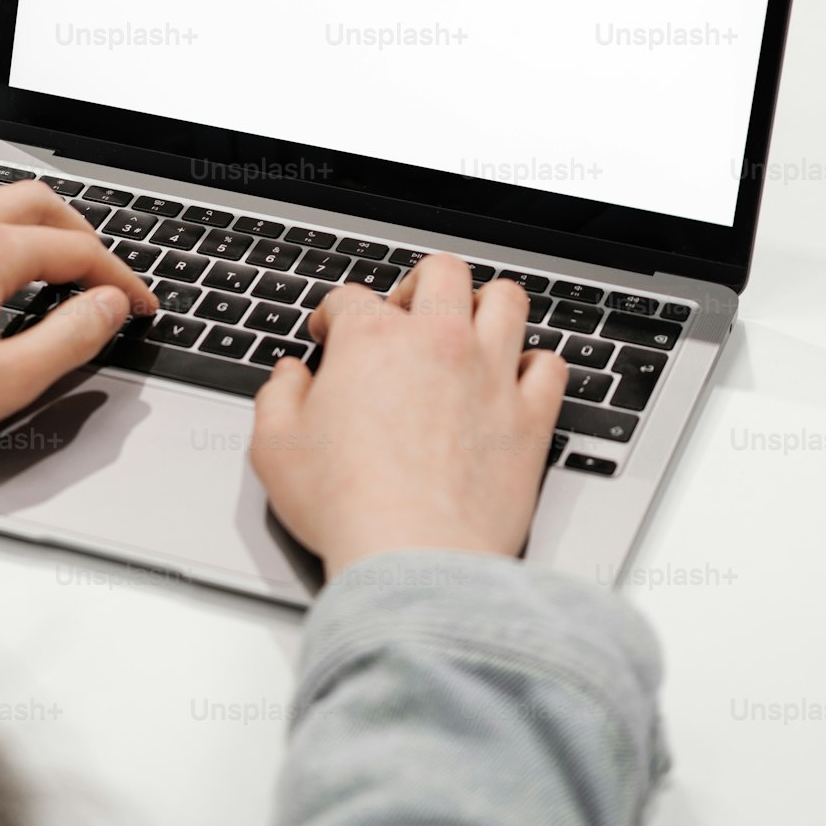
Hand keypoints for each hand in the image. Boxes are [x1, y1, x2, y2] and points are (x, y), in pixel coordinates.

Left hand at [0, 183, 156, 464]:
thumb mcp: (4, 382)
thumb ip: (70, 337)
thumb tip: (109, 306)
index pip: (77, 251)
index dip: (120, 278)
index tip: (138, 304)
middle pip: (36, 201)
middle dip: (81, 231)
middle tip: (102, 269)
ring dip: (31, 223)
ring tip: (49, 262)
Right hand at [249, 254, 565, 576]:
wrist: (413, 554)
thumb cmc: (345, 506)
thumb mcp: (275, 449)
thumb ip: (277, 399)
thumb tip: (288, 377)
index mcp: (372, 340)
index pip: (351, 296)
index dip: (333, 313)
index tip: (330, 334)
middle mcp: (438, 342)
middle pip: (442, 271)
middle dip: (420, 283)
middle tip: (406, 316)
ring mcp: (490, 374)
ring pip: (507, 300)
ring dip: (487, 306)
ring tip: (469, 331)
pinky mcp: (530, 417)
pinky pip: (550, 366)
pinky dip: (535, 366)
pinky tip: (514, 382)